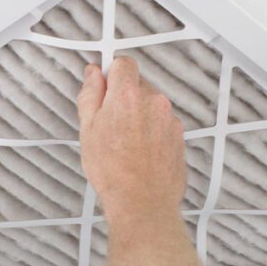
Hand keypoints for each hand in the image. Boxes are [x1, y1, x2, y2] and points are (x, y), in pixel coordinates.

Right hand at [78, 56, 186, 223]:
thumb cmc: (113, 172)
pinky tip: (138, 152)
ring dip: (138, 116)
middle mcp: (153, 100)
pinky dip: (150, 132)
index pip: (122, 63)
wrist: (142, 202)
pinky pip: (161, 123)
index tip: (102, 88)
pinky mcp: (179, 134)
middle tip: (108, 126)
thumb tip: (92, 74)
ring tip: (124, 144)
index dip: (110, 74)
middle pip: (137, 85)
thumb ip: (90, 95)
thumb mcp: (87, 130)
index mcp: (127, 95)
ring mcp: (169, 118)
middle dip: (122, 99)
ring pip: (149, 105)